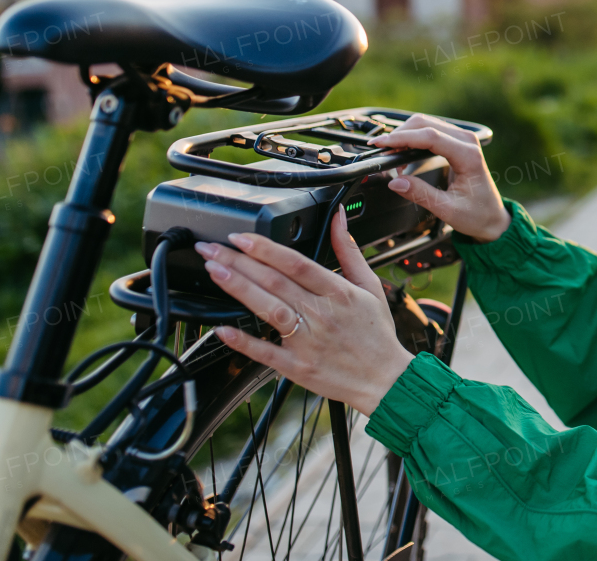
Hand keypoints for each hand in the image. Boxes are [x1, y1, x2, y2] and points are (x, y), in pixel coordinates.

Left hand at [195, 207, 414, 415]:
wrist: (385, 379)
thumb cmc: (376, 334)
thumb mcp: (370, 286)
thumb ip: (349, 251)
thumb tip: (338, 217)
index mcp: (339, 292)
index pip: (296, 263)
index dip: (265, 248)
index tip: (240, 237)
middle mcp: (321, 314)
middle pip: (274, 281)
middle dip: (238, 261)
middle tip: (211, 248)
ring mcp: (308, 341)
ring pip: (267, 309)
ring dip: (238, 289)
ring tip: (214, 271)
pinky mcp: (298, 367)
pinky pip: (266, 352)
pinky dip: (243, 341)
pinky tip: (222, 329)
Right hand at [367, 113, 510, 242]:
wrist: (492, 217)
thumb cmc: (476, 214)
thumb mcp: (447, 209)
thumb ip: (420, 194)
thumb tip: (395, 182)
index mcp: (468, 156)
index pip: (430, 137)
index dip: (402, 138)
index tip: (381, 145)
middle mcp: (467, 142)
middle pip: (425, 124)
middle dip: (399, 134)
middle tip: (380, 150)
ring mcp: (463, 139)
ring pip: (426, 123)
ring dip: (404, 135)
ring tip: (389, 153)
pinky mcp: (456, 142)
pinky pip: (430, 131)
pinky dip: (412, 137)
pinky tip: (401, 151)